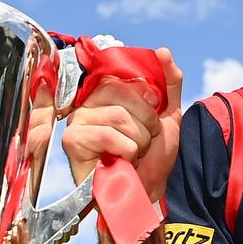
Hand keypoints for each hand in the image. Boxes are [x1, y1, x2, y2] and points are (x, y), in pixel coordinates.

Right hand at [64, 47, 183, 201]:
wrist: (148, 192)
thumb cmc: (154, 157)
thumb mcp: (170, 115)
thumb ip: (170, 83)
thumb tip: (163, 52)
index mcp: (109, 94)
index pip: (126, 77)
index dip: (146, 101)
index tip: (152, 119)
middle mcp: (90, 103)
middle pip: (122, 93)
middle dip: (145, 122)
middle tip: (144, 141)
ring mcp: (78, 121)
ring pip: (117, 116)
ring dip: (137, 140)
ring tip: (134, 153)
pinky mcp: (72, 141)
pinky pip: (107, 135)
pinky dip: (126, 151)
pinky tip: (122, 161)